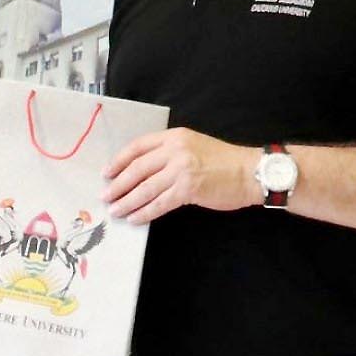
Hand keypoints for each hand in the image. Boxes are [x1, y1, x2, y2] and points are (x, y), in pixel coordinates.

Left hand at [102, 128, 261, 222]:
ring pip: (145, 188)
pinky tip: (135, 218)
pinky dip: (144, 212)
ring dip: (127, 202)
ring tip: (115, 211)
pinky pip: (159, 203)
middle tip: (105, 196)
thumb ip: (169, 153)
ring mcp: (181, 170)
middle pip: (137, 169)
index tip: (107, 173)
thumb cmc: (222, 161)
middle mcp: (174, 150)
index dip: (118, 161)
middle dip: (117, 185)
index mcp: (173, 137)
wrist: (250, 172)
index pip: (137, 147)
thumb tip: (141, 170)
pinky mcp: (188, 189)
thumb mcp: (192, 145)